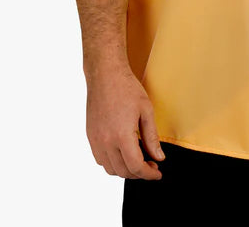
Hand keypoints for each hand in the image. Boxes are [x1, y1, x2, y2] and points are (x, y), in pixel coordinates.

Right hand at [85, 64, 165, 179]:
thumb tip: (159, 158)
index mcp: (121, 135)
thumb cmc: (127, 89)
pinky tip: (123, 153)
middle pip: (123, 171)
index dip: (148, 174)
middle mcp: (105, 141)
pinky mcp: (90, 136)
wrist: (105, 75)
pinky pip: (100, 159)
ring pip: (110, 168)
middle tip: (152, 165)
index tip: (158, 173)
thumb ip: (152, 138)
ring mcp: (95, 140)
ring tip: (139, 160)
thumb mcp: (146, 111)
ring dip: (125, 170)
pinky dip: (112, 163)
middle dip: (139, 173)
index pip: (135, 166)